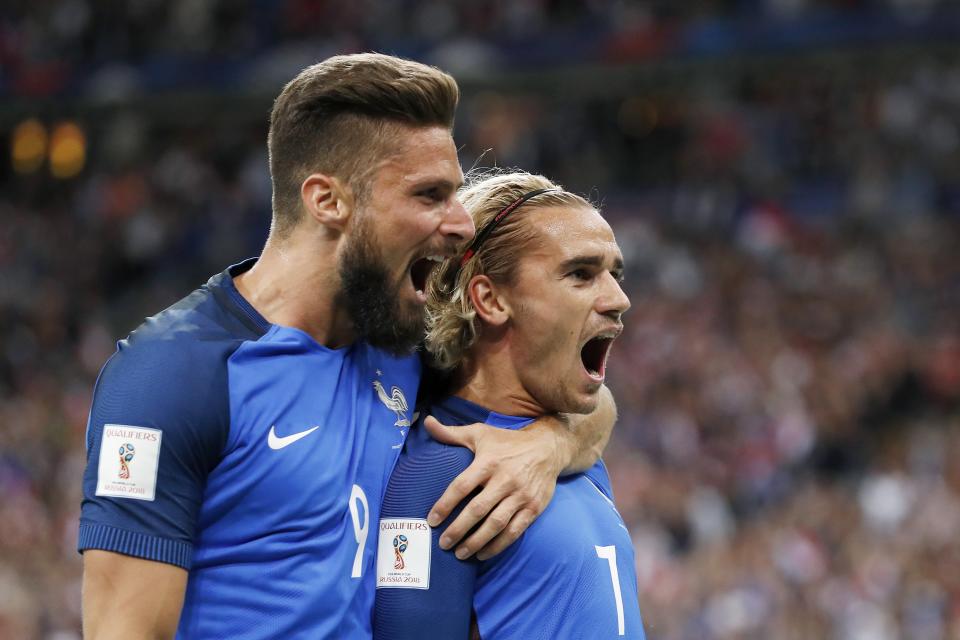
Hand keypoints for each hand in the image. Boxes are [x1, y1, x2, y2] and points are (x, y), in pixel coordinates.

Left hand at [424, 415, 567, 560]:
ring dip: (477, 541)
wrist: (548, 448)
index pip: (462, 486)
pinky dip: (498, 545)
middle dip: (459, 529)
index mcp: (488, 462)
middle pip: (478, 509)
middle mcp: (505, 479)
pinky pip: (514, 531)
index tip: (432, 520)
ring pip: (496, 524)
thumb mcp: (480, 433)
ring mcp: (521, 495)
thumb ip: (451, 433)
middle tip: (443, 543)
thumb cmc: (507, 442)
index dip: (445, 504)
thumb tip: (427, 422)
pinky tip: (483, 553)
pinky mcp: (534, 508)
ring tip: (460, 553)